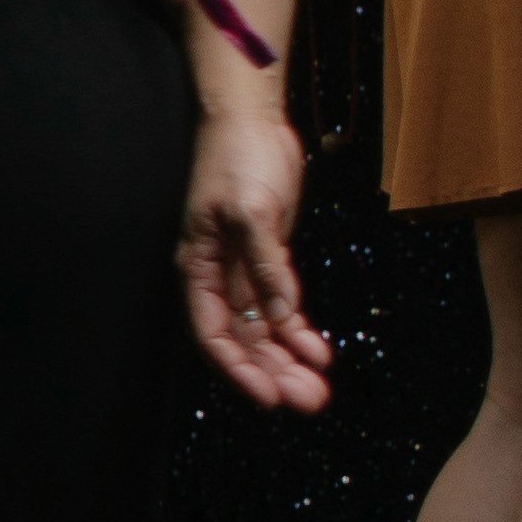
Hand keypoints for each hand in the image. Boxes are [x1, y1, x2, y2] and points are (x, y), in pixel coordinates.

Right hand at [176, 94, 329, 412]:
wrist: (252, 120)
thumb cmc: (236, 158)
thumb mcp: (249, 210)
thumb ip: (265, 265)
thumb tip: (280, 316)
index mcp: (199, 266)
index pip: (213, 333)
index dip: (238, 369)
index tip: (269, 396)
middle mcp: (220, 277)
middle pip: (243, 340)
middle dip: (273, 373)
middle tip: (308, 401)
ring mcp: (246, 270)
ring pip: (265, 330)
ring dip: (289, 360)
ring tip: (319, 389)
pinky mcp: (271, 260)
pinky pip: (283, 307)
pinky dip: (301, 331)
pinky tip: (321, 352)